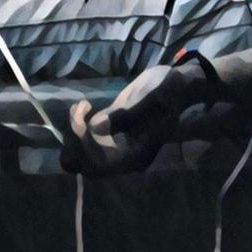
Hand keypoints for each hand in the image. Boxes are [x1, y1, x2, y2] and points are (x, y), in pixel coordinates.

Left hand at [61, 61, 208, 175]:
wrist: (179, 85)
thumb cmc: (171, 90)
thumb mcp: (155, 97)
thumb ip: (128, 113)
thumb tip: (97, 127)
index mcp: (137, 153)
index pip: (101, 163)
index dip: (85, 143)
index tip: (84, 113)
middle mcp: (125, 156)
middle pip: (86, 166)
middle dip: (74, 141)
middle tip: (79, 111)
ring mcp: (116, 146)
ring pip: (80, 158)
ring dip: (72, 136)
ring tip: (80, 108)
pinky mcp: (110, 134)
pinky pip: (84, 144)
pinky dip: (76, 130)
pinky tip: (84, 106)